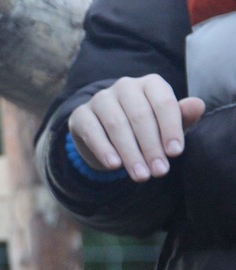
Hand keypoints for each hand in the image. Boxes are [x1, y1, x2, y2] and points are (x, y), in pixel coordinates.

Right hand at [68, 74, 204, 181]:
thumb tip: (198, 105)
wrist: (104, 132)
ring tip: (141, 175)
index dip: (170, 129)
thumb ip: (182, 117)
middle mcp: (124, 86)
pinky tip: (114, 166)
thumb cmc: (143, 128)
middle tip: (159, 172)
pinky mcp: (81, 114)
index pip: (163, 103)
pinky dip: (104, 149)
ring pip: (116, 125)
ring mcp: (100, 99)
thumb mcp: (164, 125)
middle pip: (140, 116)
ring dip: (130, 153)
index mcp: (149, 83)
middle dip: (151, 147)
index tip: (175, 154)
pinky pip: (93, 131)